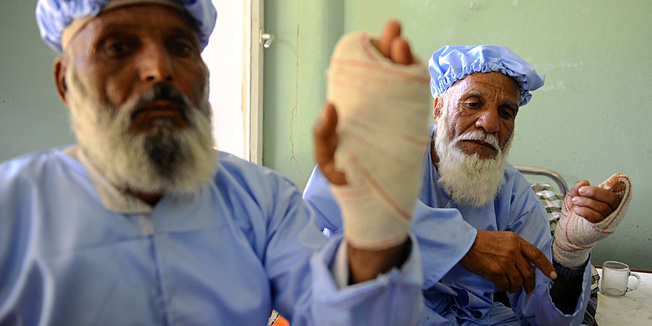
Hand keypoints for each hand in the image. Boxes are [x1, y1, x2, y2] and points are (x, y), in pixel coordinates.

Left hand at [313, 20, 414, 185]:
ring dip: (405, 60)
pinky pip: (417, 99)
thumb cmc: (346, 179)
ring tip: (402, 44)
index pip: (361, 74)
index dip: (366, 55)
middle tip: (393, 31)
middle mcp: (375, 106)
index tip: (368, 41)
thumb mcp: (328, 158)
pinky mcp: (411, 126)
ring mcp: (395, 114)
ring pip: (403, 80)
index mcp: (354, 108)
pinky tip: (416, 69)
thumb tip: (328, 108)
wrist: (374, 203)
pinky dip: (419, 82)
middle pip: (385, 70)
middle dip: (390, 47)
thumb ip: (324, 136)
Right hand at [459, 230, 556, 293]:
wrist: (465, 243)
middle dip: (530, 284)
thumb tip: (525, 264)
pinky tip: (501, 286)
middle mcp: (513, 251)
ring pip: (518, 281)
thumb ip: (515, 248)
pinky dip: (504, 288)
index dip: (547, 267)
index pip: (536, 255)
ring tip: (511, 288)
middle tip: (528, 289)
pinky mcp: (496, 271)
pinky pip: (505, 285)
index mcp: (516, 241)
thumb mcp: (503, 238)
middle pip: (529, 272)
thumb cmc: (481, 241)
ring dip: (516, 287)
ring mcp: (505, 262)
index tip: (552, 276)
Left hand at [564, 180, 620, 222]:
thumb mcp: (573, 196)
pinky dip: (585, 212)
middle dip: (594, 193)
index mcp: (606, 201)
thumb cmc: (572, 212)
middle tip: (580, 192)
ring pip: (603, 208)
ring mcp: (607, 219)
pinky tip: (577, 210)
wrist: (566, 227)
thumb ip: (577, 188)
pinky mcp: (600, 227)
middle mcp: (610, 210)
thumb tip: (585, 182)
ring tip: (575, 201)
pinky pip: (597, 218)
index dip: (597, 190)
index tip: (582, 189)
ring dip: (586, 202)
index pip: (611, 194)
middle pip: (612, 199)